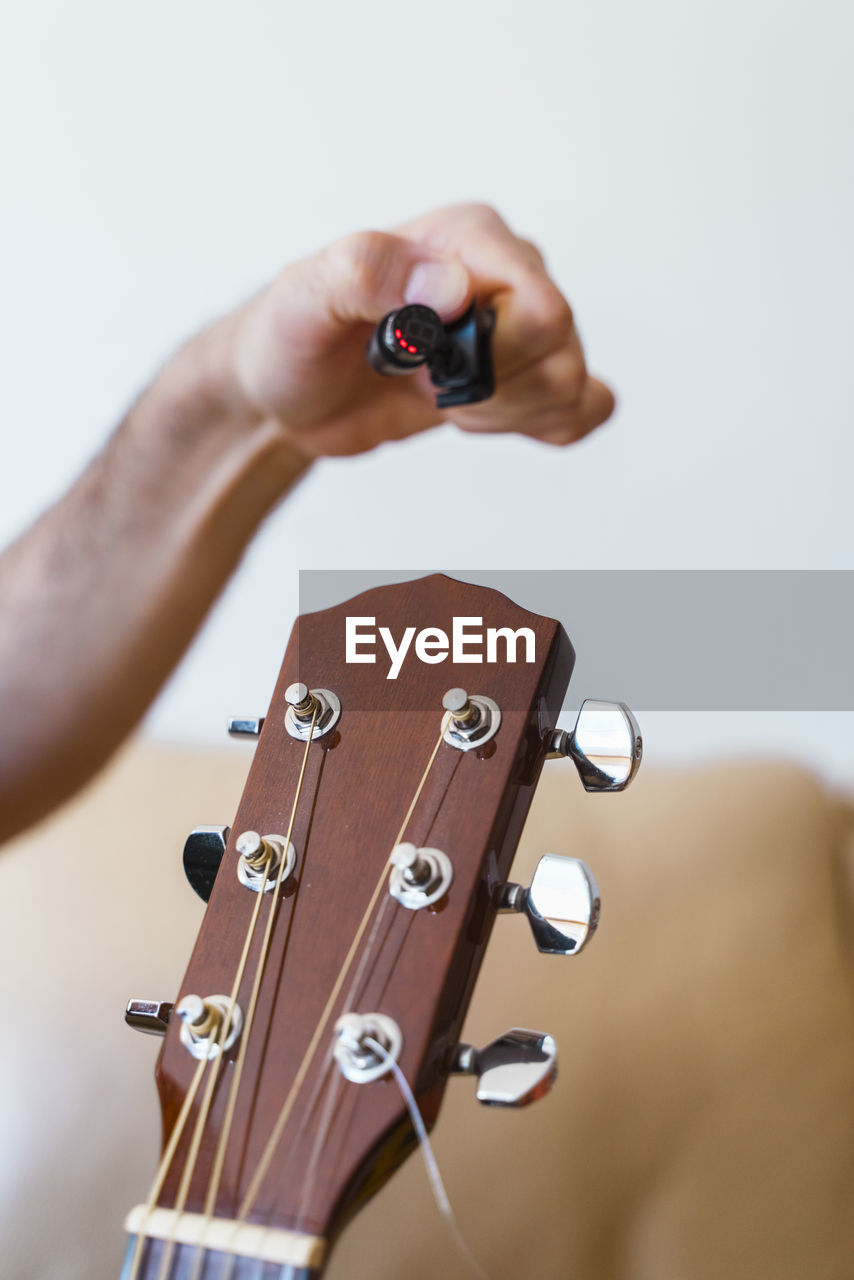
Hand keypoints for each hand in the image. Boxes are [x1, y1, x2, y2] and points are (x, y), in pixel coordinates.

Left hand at [227, 202, 615, 457]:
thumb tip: (449, 285)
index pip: (539, 307)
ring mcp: (521, 326)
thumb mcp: (306, 297)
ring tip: (440, 395)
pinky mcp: (524, 375)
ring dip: (502, 413)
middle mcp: (508, 273)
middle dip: (489, 390)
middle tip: (423, 381)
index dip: (487, 357)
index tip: (420, 361)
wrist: (287, 391)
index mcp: (469, 237)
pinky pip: (584, 407)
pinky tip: (479, 416)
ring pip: (570, 386)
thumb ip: (371, 272)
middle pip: (560, 352)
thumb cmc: (292, 336)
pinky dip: (536, 426)